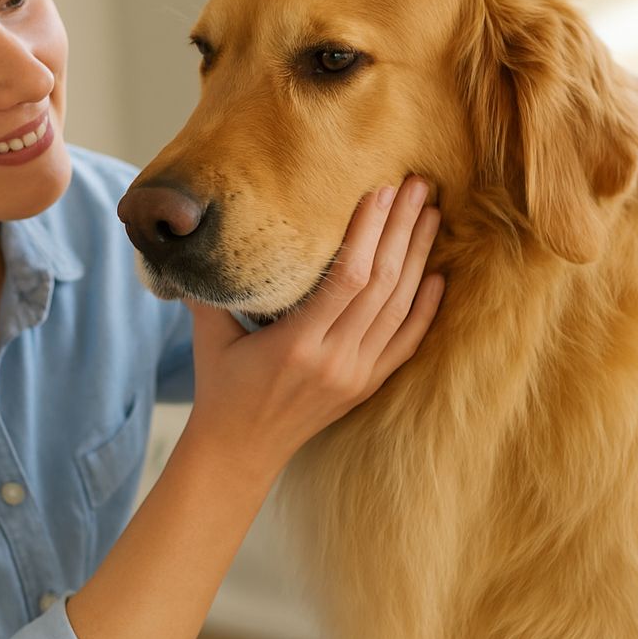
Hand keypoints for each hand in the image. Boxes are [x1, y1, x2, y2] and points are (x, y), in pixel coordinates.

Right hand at [184, 176, 443, 476]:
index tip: (379, 191)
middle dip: (402, 230)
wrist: (240, 453)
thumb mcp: (210, 335)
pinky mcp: (367, 385)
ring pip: (400, 308)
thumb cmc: (220, 388)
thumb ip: (213, 287)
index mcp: (297, 345)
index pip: (347, 278)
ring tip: (431, 213)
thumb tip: (199, 235)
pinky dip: (426, 309)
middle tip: (418, 185)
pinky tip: (438, 276)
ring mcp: (356, 375)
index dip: (368, 232)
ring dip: (418, 257)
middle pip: (382, 284)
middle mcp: (335, 360)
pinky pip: (406, 343)